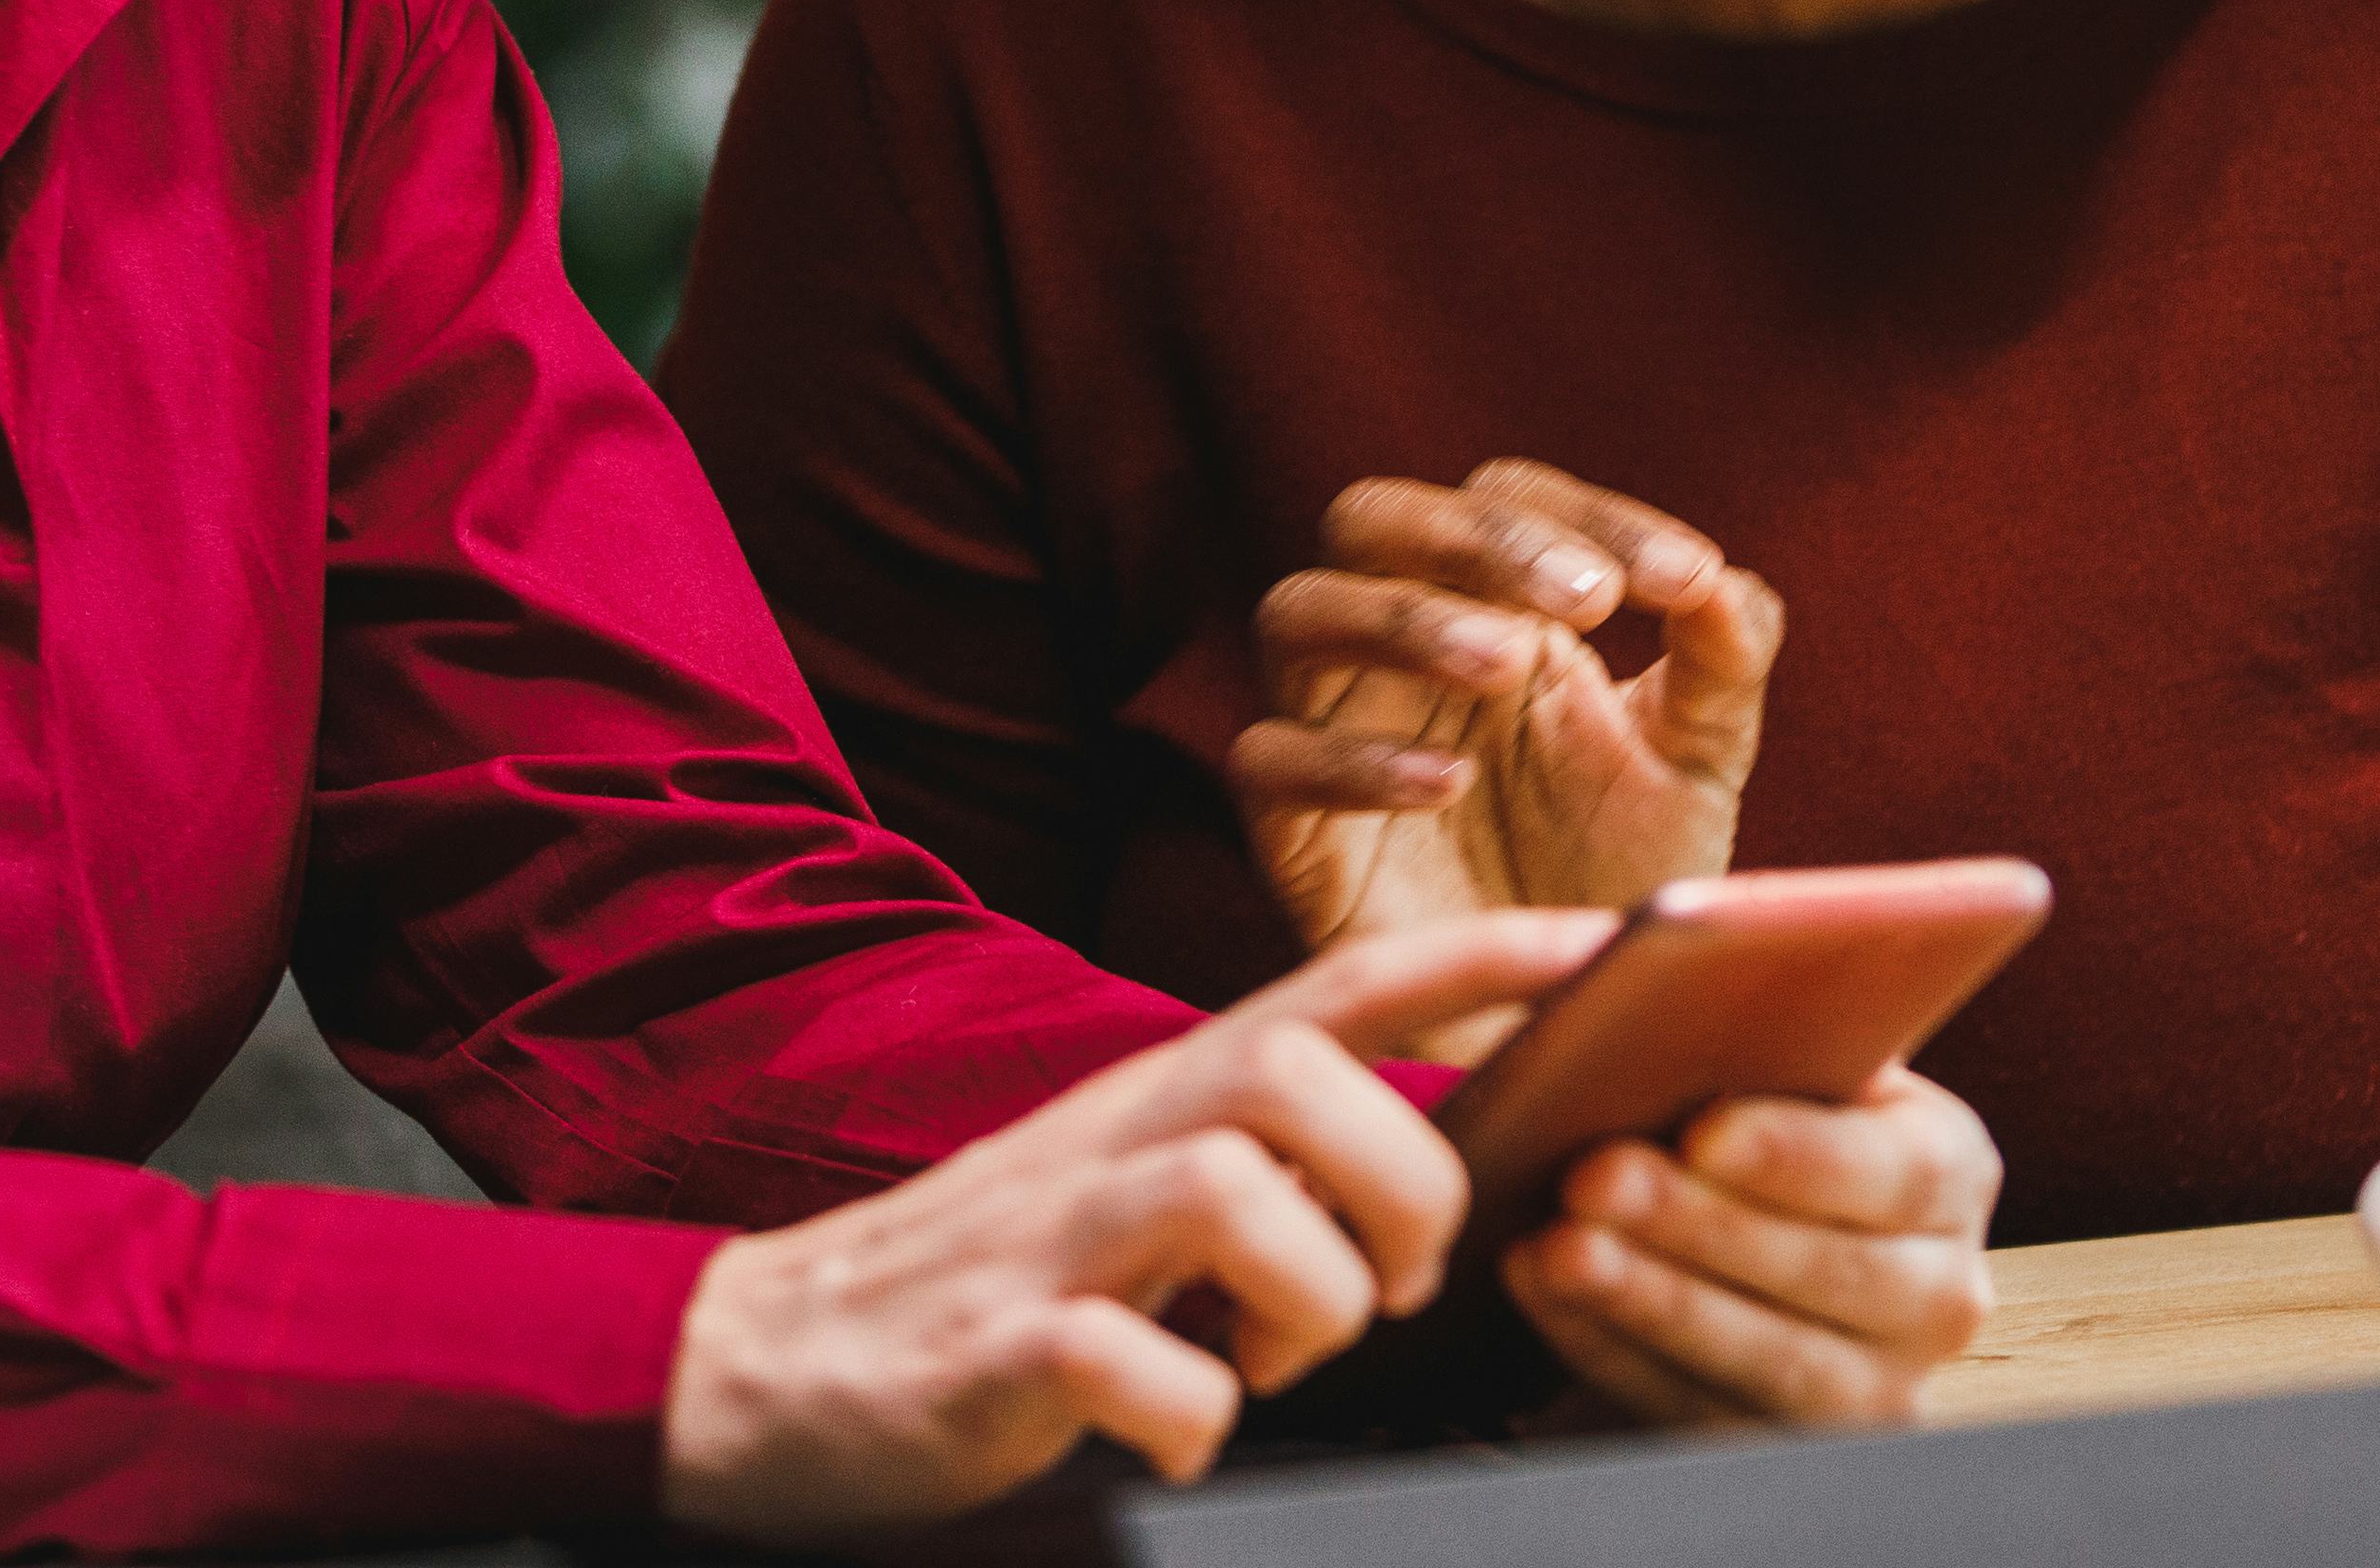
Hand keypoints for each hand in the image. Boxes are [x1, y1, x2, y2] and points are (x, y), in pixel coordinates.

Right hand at [654, 906, 1614, 1539]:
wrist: (767, 1361)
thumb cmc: (1001, 1283)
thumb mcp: (1146, 1188)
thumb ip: (1273, 1160)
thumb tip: (1438, 1171)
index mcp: (1172, 1092)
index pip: (1345, 980)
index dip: (1484, 948)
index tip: (1611, 942)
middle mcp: (1120, 1134)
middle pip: (1302, 1072)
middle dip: (1396, 1182)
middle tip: (1391, 1287)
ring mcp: (1053, 1236)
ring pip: (1232, 1193)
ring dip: (1302, 1299)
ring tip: (1270, 1363)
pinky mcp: (996, 1347)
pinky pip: (1130, 1360)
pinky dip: (1188, 1417)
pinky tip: (1175, 1435)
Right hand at [1241, 461, 1781, 960]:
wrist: (1569, 1015)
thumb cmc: (1622, 867)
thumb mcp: (1699, 758)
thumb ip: (1723, 657)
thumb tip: (1721, 580)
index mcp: (1496, 602)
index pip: (1509, 498)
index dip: (1594, 517)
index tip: (1683, 581)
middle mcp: (1400, 642)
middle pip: (1373, 515)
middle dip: (1473, 538)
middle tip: (1586, 597)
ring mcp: (1336, 725)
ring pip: (1298, 611)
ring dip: (1404, 622)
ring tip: (1506, 666)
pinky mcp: (1291, 828)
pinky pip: (1269, 760)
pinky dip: (1351, 760)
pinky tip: (1449, 786)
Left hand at [1505, 1063, 2002, 1430]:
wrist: (1757, 1241)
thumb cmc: (1763, 1125)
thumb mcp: (1792, 1073)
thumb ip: (1770, 1034)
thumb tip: (1681, 978)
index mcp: (1951, 1170)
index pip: (1900, 1169)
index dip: (1800, 1153)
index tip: (1704, 1125)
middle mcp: (1943, 1293)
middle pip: (1830, 1272)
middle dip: (1701, 1225)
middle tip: (1591, 1176)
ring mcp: (1880, 1391)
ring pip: (1773, 1362)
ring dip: (1654, 1299)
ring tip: (1554, 1246)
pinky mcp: (1797, 1453)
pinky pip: (1704, 1416)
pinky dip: (1615, 1351)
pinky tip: (1546, 1293)